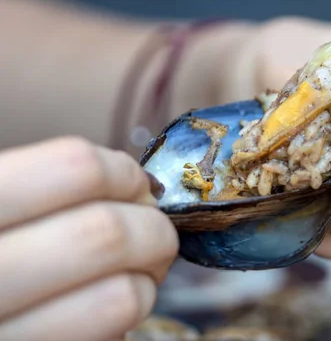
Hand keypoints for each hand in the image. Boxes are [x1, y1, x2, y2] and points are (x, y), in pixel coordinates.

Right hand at [0, 137, 177, 340]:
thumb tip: (135, 187)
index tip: (135, 186)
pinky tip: (104, 311)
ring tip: (136, 277)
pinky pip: (107, 339)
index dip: (123, 173)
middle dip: (152, 230)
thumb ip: (42, 192)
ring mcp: (3, 334)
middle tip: (154, 234)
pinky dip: (122, 319)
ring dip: (145, 282)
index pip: (75, 168)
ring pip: (120, 299)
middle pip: (106, 235)